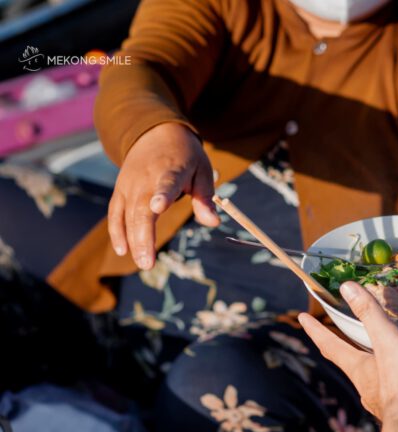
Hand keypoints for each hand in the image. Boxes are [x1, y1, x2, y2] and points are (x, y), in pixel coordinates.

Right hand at [108, 122, 218, 268]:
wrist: (155, 132)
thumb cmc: (184, 156)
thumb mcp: (202, 171)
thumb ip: (206, 198)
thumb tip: (213, 223)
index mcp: (170, 170)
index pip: (166, 183)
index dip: (162, 195)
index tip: (158, 206)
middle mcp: (146, 178)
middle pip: (142, 208)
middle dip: (144, 236)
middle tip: (148, 263)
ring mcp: (130, 185)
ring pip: (127, 214)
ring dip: (132, 240)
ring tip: (142, 263)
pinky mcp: (120, 190)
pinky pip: (115, 213)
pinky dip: (117, 231)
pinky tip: (124, 251)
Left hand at [299, 282, 397, 431]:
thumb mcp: (385, 340)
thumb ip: (369, 314)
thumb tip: (346, 286)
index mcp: (357, 366)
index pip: (330, 345)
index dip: (316, 330)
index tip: (302, 316)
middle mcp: (367, 383)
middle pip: (352, 360)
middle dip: (349, 346)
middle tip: (348, 330)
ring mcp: (386, 397)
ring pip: (380, 374)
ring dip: (382, 361)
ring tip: (394, 346)